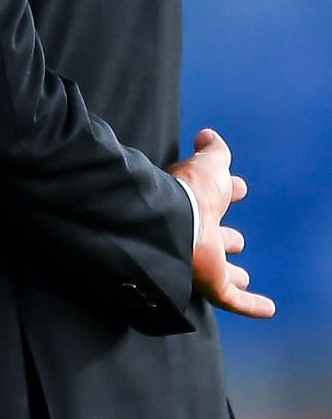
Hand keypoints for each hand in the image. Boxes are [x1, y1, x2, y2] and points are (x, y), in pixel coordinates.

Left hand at [168, 128, 274, 317]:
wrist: (174, 222)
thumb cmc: (191, 191)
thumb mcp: (208, 166)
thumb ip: (212, 151)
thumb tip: (208, 134)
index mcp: (194, 203)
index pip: (212, 199)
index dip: (227, 194)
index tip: (240, 189)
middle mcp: (196, 235)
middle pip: (213, 239)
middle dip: (225, 238)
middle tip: (237, 240)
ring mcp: (203, 263)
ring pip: (219, 271)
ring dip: (232, 275)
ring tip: (243, 277)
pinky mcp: (212, 286)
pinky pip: (234, 300)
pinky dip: (252, 305)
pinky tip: (269, 309)